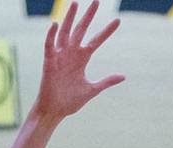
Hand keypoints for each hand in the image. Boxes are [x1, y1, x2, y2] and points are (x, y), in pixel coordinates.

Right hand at [34, 1, 124, 120]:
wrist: (54, 111)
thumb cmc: (70, 101)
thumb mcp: (92, 89)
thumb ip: (106, 81)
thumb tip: (123, 76)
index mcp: (81, 59)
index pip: (96, 41)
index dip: (106, 31)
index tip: (117, 21)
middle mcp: (71, 54)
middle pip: (81, 30)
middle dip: (88, 16)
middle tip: (97, 1)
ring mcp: (60, 57)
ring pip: (65, 33)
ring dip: (69, 18)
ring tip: (75, 3)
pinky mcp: (49, 62)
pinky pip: (49, 46)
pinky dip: (51, 35)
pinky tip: (55, 24)